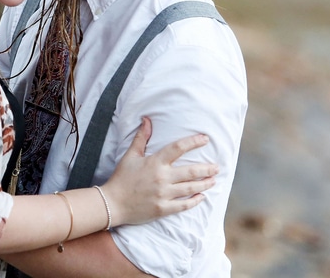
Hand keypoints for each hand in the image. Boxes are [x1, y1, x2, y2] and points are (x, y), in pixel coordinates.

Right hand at [102, 117, 216, 226]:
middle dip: (207, 169)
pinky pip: (184, 205)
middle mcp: (162, 178)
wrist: (113, 203)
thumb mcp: (130, 155)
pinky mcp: (163, 209)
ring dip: (205, 184)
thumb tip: (147, 120)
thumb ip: (142, 137)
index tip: (205, 139)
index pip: (178, 148)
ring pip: (190, 188)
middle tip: (217, 167)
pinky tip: (202, 197)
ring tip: (213, 180)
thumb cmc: (122, 178)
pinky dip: (195, 201)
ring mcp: (163, 194)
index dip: (193, 142)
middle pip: (191, 171)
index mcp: (155, 162)